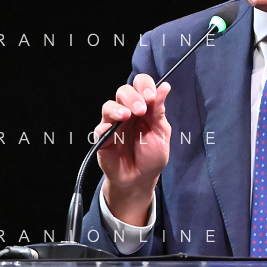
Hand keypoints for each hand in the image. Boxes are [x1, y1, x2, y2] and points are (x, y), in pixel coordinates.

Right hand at [95, 74, 171, 225]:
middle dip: (133, 96)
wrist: (139, 180)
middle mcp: (128, 111)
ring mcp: (114, 123)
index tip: (151, 96)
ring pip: (110, 104)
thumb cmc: (151, 157)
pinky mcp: (102, 136)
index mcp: (144, 108)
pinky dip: (108, 123)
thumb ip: (159, 111)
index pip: (141, 85)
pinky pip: (101, 125)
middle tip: (141, 110)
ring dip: (119, 107)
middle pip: (124, 91)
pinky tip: (115, 126)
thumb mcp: (161, 133)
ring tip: (128, 115)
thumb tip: (164, 86)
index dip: (145, 85)